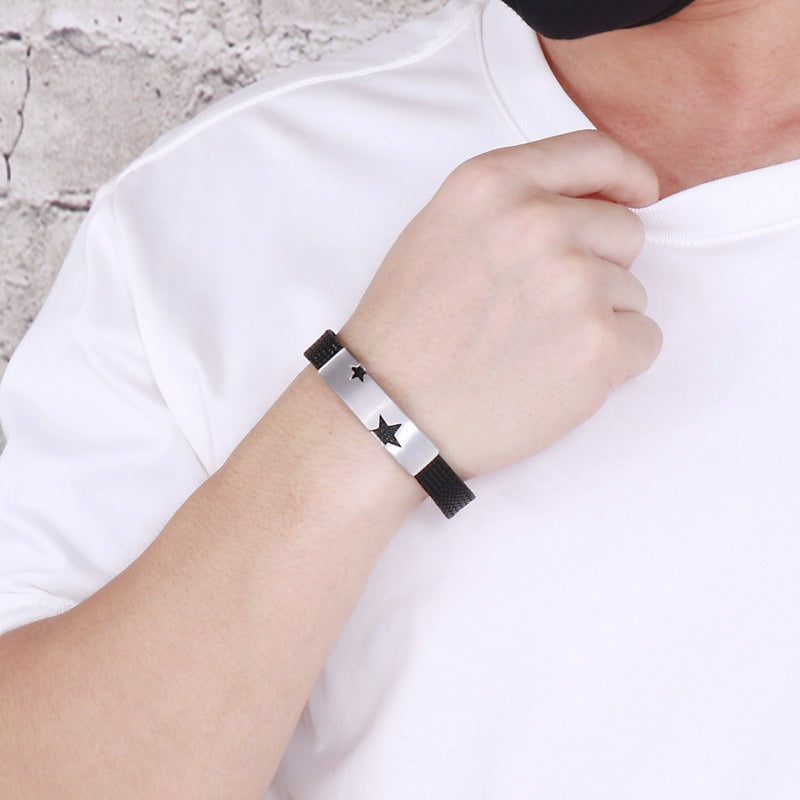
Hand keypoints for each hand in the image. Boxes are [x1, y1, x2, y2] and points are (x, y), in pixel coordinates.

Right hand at [339, 130, 661, 479]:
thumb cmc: (407, 329)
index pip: (595, 153)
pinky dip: (614, 362)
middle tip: (539, 311)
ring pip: (634, 292)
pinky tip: (556, 376)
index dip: (627, 176)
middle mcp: (537, 223)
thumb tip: (590, 203)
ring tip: (533, 349)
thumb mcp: (439, 230)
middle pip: (624, 232)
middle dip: (598, 268)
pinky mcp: (597, 345)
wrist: (390, 410)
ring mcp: (572, 284)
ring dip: (598, 320)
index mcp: (494, 184)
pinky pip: (645, 340)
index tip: (639, 194)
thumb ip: (511, 203)